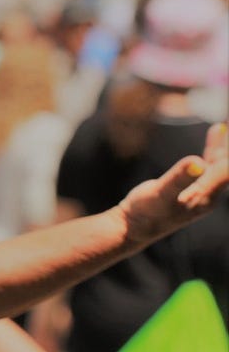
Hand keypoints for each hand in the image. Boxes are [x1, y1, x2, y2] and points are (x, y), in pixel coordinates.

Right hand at [118, 123, 227, 242]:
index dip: (228, 149)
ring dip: (225, 144)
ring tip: (224, 124)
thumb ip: (178, 178)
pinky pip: (209, 163)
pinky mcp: (191, 186)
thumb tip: (198, 162)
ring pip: (220, 162)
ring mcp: (202, 190)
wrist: (132, 227)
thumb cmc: (144, 212)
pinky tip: (216, 130)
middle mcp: (210, 193)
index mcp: (207, 195)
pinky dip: (214, 147)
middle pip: (227, 165)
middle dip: (228, 145)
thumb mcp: (160, 194)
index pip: (228, 168)